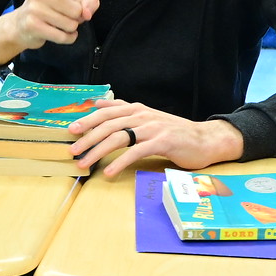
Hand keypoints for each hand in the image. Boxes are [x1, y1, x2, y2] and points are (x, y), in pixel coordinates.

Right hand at [0, 0, 99, 64]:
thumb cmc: (49, 9)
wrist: (22, 25)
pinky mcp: (33, 26)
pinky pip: (62, 36)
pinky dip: (69, 38)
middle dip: (77, 17)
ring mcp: (34, 10)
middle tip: (67, 15)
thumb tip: (88, 12)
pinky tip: (64, 34)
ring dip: (72, 28)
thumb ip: (85, 1)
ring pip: (70, 24)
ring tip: (62, 24)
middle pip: (75, 9)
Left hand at [67, 102, 242, 177]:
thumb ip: (124, 111)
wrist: (205, 140)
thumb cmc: (174, 132)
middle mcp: (143, 116)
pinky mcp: (162, 142)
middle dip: (88, 138)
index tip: (71, 130)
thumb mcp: (147, 118)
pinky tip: (109, 171)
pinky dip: (120, 162)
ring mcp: (153, 128)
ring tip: (85, 164)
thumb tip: (100, 103)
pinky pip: (136, 152)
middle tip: (73, 151)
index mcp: (137, 109)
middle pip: (109, 125)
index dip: (87, 120)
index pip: (106, 112)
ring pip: (119, 137)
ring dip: (98, 151)